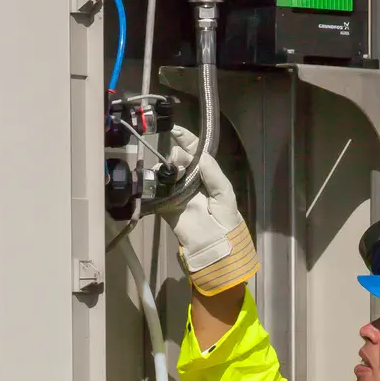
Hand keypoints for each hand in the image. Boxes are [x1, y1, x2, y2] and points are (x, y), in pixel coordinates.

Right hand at [157, 126, 258, 296]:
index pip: (194, 151)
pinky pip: (155, 192)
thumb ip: (214, 174)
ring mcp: (175, 192)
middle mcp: (189, 180)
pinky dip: (153, 186)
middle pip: (176, 158)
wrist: (214, 249)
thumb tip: (201, 155)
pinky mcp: (164, 206)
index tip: (175, 130)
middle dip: (175, 156)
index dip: (185, 139)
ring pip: (164, 172)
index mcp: (205, 175)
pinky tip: (155, 183)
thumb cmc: (226, 222)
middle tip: (177, 165)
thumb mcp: (226, 195)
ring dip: (165, 170)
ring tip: (170, 176)